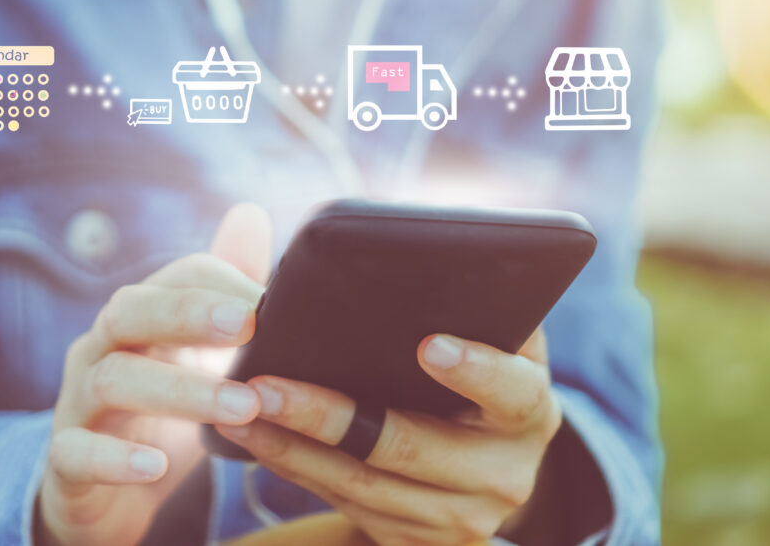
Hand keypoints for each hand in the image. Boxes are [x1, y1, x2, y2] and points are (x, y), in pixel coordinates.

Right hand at [36, 204, 272, 545]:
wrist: (103, 498)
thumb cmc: (160, 413)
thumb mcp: (195, 352)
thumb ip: (224, 290)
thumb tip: (251, 212)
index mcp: (142, 317)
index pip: (177, 277)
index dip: (223, 282)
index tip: (274, 300)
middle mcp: (102, 349)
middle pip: (130, 311)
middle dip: (189, 312)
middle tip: (250, 325)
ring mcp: (78, 404)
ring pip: (113, 380)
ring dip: (180, 391)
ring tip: (243, 407)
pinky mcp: (65, 464)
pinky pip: (77, 454)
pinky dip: (114, 458)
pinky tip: (155, 466)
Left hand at [217, 328, 560, 545]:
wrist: (488, 465)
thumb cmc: (479, 377)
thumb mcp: (496, 342)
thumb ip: (473, 305)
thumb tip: (417, 252)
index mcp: (528, 412)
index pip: (512, 390)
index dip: (475, 369)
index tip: (429, 344)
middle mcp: (503, 476)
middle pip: (407, 447)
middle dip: (329, 417)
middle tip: (267, 385)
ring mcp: (459, 519)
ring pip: (363, 486)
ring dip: (292, 447)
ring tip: (241, 407)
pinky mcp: (418, 543)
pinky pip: (347, 507)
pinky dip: (295, 470)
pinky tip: (256, 439)